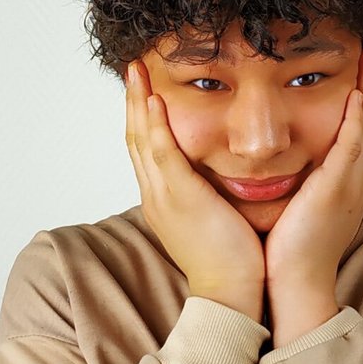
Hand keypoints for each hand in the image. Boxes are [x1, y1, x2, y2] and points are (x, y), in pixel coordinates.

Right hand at [125, 60, 264, 321]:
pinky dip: (155, 127)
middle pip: (135, 138)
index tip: (143, 87)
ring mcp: (164, 196)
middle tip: (132, 68)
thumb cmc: (228, 257)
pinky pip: (163, 155)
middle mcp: (156, 194)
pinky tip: (154, 102)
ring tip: (137, 72)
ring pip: (142, 140)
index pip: (144, 148)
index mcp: (162, 198)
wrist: (230, 294)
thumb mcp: (209, 216)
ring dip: (138, 102)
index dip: (140, 115)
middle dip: (132, 101)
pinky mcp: (181, 199)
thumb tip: (211, 171)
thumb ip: (204, 191)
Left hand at [264, 46, 362, 345]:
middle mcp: (355, 180)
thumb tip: (287, 162)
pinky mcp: (337, 189)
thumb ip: (300, 180)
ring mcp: (350, 184)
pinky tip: (356, 93)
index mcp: (346, 183)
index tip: (358, 73)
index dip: (362, 101)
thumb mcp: (300, 206)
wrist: (295, 285)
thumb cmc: (292, 251)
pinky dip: (357, 118)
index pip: (359, 133)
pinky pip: (353, 145)